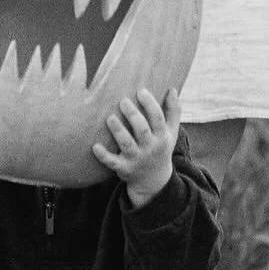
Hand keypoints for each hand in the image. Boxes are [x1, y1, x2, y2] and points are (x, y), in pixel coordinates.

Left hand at [92, 87, 180, 207]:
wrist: (154, 180)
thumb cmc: (160, 147)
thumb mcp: (171, 132)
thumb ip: (173, 111)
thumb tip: (172, 89)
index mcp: (162, 137)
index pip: (158, 119)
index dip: (150, 104)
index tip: (141, 91)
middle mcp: (150, 148)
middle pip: (142, 130)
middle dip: (133, 115)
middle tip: (123, 101)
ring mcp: (136, 159)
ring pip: (127, 145)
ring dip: (118, 131)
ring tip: (110, 118)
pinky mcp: (123, 168)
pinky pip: (113, 162)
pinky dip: (103, 156)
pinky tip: (95, 146)